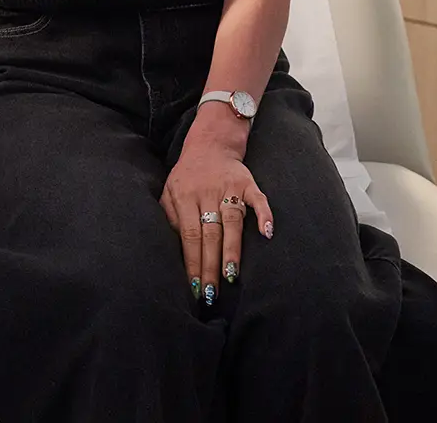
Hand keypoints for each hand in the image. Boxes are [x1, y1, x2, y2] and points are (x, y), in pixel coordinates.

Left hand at [160, 113, 272, 307]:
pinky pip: (258, 199)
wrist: (211, 142)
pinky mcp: (248, 182)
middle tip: (211, 292)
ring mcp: (229, 187)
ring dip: (232, 249)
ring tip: (231, 276)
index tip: (194, 287)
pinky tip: (267, 233)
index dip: (192, 261)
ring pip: (231, 221)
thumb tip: (171, 250)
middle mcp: (206, 192)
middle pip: (209, 233)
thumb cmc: (188, 175)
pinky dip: (264, 214)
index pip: (189, 235)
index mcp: (184, 196)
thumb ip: (169, 217)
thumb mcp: (170, 191)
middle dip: (210, 265)